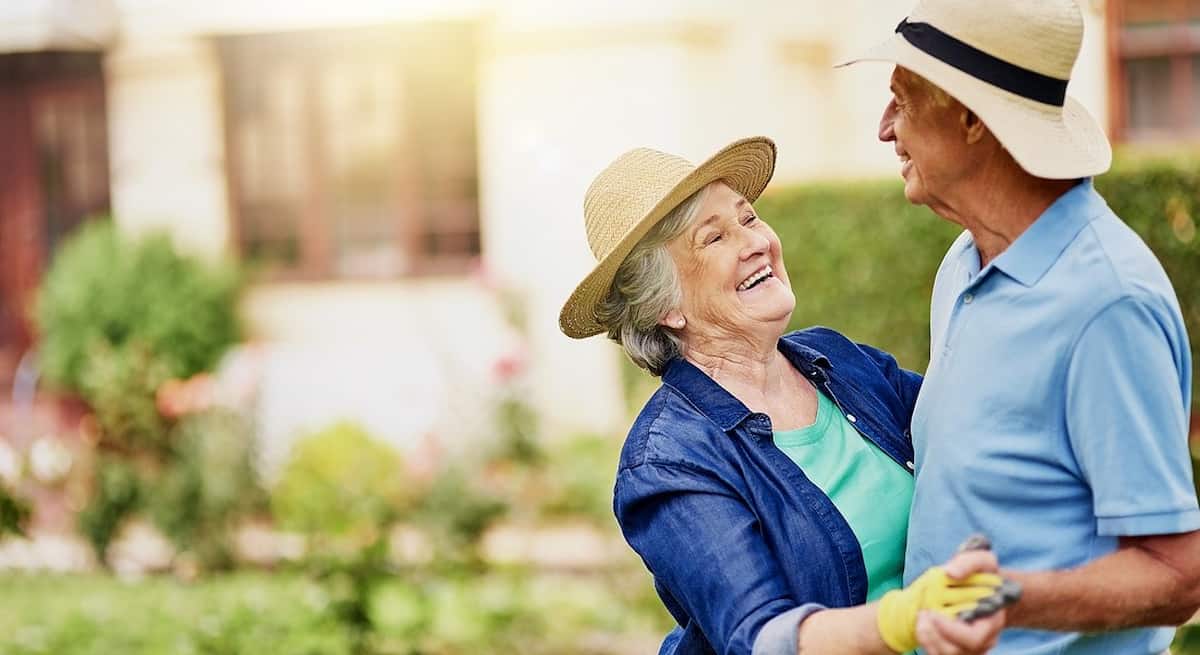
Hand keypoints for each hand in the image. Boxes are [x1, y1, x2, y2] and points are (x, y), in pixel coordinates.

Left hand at [877, 549, 1010, 652]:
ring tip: (920, 618)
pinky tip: (922, 626)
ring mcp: (972, 647)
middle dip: (935, 635)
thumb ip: (968, 562)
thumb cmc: (983, 575)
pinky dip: (928, 643)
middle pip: (958, 651)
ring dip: (928, 639)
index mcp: (992, 619)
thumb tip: (950, 572)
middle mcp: (985, 639)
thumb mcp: (981, 560)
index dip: (951, 630)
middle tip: (922, 614)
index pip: (974, 637)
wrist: (983, 589)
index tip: (932, 613)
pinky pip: (941, 654)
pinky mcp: (959, 648)